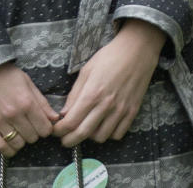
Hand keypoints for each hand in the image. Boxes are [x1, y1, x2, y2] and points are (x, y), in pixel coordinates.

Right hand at [0, 63, 57, 156]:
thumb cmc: (2, 73)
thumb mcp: (25, 81)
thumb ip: (41, 101)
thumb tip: (55, 119)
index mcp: (26, 102)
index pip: (45, 129)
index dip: (45, 128)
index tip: (40, 125)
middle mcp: (14, 114)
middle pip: (32, 138)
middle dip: (33, 133)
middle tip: (27, 125)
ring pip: (18, 144)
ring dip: (21, 140)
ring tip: (17, 132)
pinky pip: (0, 147)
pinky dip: (8, 150)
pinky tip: (9, 144)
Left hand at [52, 20, 164, 146]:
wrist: (136, 52)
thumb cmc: (108, 57)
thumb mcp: (86, 71)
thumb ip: (75, 94)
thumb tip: (64, 113)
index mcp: (92, 93)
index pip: (71, 121)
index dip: (60, 130)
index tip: (55, 131)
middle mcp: (106, 105)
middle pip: (84, 133)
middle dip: (70, 140)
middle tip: (64, 141)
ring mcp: (121, 111)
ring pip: (101, 137)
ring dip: (90, 137)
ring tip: (85, 128)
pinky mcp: (132, 112)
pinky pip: (118, 134)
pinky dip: (108, 135)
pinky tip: (103, 126)